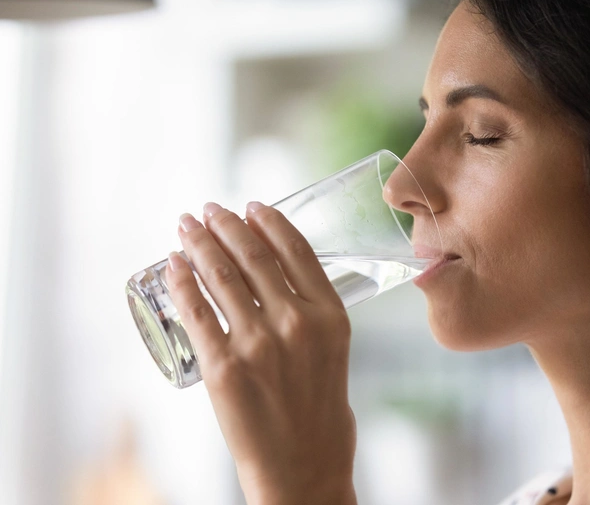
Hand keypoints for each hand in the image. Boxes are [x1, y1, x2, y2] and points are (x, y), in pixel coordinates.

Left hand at [165, 201, 356, 504]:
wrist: (303, 466)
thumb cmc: (320, 409)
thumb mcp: (333, 350)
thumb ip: (312, 311)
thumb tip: (275, 276)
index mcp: (330, 315)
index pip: (296, 249)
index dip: (268, 220)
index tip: (250, 206)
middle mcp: (296, 322)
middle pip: (253, 255)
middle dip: (225, 224)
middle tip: (208, 210)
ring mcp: (258, 344)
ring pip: (221, 276)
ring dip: (199, 243)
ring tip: (187, 226)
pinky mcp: (223, 368)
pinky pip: (195, 312)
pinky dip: (180, 282)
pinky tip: (172, 264)